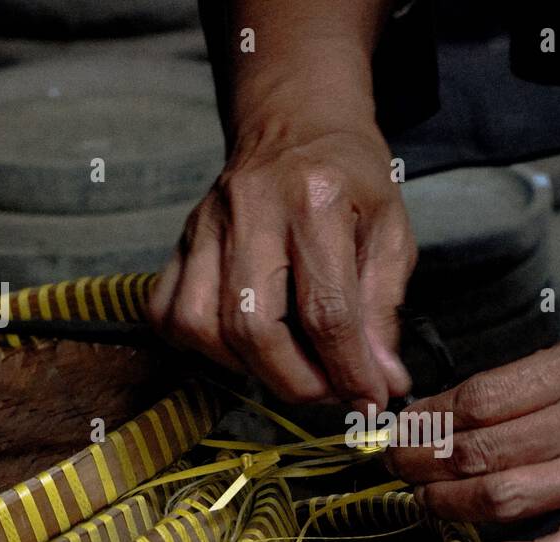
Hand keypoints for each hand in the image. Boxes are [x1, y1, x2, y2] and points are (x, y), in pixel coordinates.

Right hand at [149, 109, 414, 406]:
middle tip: (330, 391)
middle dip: (296, 381)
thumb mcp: (391, 232)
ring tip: (291, 367)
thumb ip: (385, 310)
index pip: (326, 310)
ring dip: (249, 369)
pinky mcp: (179, 239)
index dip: (348, 370)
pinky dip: (202, 346)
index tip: (370, 401)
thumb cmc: (350, 178)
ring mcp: (205, 223)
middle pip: (253, 326)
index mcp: (315, 199)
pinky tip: (244, 345)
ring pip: (202, 326)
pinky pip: (168, 313)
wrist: (296, 123)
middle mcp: (251, 209)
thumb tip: (382, 382)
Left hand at [385, 328, 559, 541]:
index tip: (404, 424)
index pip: (484, 396)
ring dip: (450, 504)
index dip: (430, 415)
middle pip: (484, 447)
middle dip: (423, 460)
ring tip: (422, 501)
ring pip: (507, 496)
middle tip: (394, 465)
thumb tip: (450, 407)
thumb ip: (535, 377)